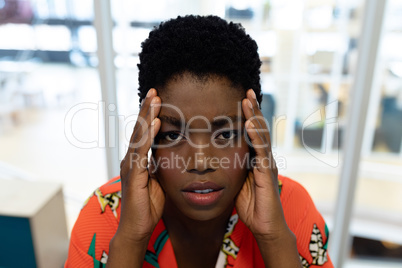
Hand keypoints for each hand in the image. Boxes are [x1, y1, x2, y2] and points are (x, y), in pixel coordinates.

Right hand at [117, 88, 164, 242]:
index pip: (143, 133)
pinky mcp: (133, 176)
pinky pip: (142, 153)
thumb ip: (158, 165)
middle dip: (147, 109)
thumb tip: (167, 153)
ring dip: (147, 117)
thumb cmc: (148, 206)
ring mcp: (130, 167)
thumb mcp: (156, 180)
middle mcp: (130, 160)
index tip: (157, 99)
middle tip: (155, 91)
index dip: (149, 115)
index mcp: (136, 160)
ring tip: (155, 99)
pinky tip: (155, 124)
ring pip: (139, 136)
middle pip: (139, 130)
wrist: (137, 228)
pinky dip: (148, 137)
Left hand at [235, 89, 288, 240]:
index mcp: (257, 159)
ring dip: (255, 117)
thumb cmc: (252, 206)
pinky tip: (251, 125)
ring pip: (262, 136)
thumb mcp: (238, 182)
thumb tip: (221, 158)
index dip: (248, 116)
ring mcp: (268, 165)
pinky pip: (262, 152)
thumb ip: (234, 168)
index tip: (241, 99)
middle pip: (260, 129)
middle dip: (253, 110)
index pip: (253, 133)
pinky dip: (257, 137)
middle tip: (247, 91)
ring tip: (249, 100)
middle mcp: (265, 158)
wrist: (266, 227)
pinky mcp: (268, 174)